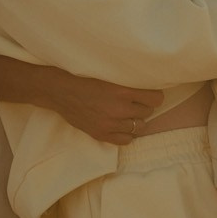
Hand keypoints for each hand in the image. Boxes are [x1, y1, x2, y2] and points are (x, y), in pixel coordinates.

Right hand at [40, 70, 162, 144]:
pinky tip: (121, 126)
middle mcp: (119, 109)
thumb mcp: (110, 77)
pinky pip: (126, 140)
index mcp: (122, 91)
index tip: (150, 95)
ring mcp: (110, 124)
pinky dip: (127, 134)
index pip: (155, 99)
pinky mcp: (102, 134)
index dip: (154, 96)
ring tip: (128, 115)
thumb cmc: (85, 80)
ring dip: (136, 121)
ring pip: (139, 127)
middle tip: (134, 103)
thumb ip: (127, 85)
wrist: (61, 92)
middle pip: (147, 112)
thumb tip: (147, 90)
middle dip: (143, 107)